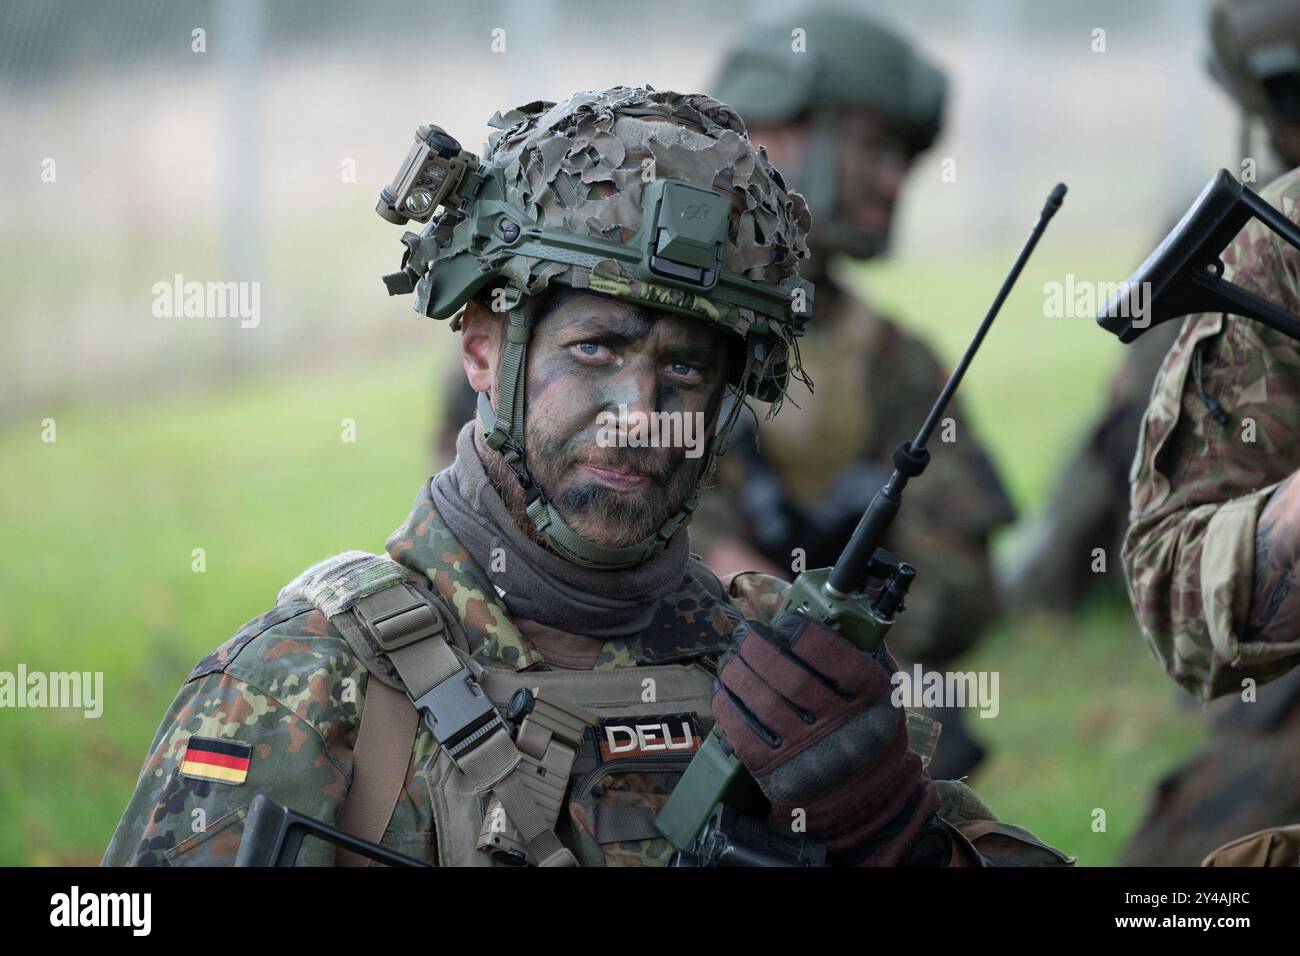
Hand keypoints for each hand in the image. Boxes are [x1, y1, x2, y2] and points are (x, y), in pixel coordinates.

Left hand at [712, 612, 939, 864]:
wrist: (865, 798)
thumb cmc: (866, 728)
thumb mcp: (882, 691)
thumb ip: (860, 653)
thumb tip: (824, 612)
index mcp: (872, 700)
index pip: (834, 658)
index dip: (802, 634)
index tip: (785, 622)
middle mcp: (843, 729)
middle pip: (790, 679)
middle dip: (759, 648)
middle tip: (745, 632)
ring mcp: (809, 755)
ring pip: (763, 704)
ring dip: (737, 673)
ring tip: (731, 657)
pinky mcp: (779, 775)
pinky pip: (743, 734)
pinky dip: (727, 706)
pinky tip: (724, 688)